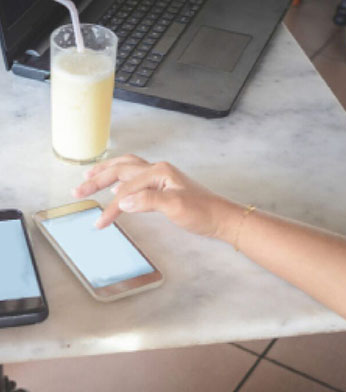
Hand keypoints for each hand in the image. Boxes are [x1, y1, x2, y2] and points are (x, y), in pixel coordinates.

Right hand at [72, 154, 237, 237]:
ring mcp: (161, 178)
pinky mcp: (164, 188)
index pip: (127, 188)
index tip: (100, 222)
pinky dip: (121, 181)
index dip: (111, 206)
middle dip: (98, 178)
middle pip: (121, 169)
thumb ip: (148, 201)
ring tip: (88, 177)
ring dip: (107, 172)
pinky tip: (116, 188)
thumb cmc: (203, 212)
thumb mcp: (175, 206)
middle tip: (78, 189)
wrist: (221, 218)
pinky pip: (136, 179)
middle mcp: (158, 171)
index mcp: (159, 172)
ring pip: (127, 170)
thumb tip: (122, 201)